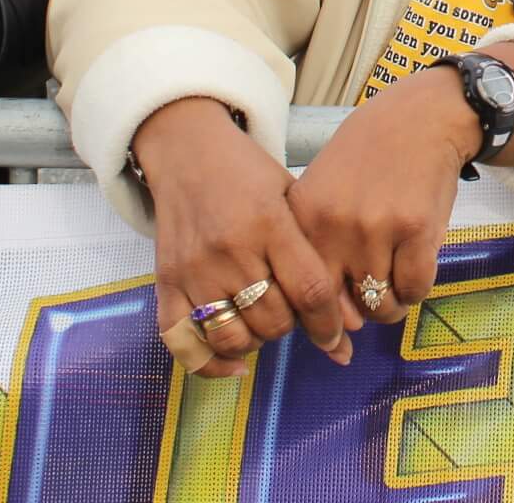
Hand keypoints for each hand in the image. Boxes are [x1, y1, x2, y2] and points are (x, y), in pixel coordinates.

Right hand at [135, 98, 357, 374]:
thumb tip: (347, 325)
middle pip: (274, 321)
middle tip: (291, 309)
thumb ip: (315, 252)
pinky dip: (211, 362)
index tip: (338, 340)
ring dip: (257, 342)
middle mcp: (230, 249)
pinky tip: (235, 362)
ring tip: (262, 322)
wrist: (186, 151)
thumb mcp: (291, 195)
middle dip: (293, 327)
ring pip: (234, 338)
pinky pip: (184, 343)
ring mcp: (194, 269)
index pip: (310, 291)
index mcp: (270, 223)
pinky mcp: (165, 283)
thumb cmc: (248, 173)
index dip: (329, 325)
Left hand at [287, 69, 482, 325]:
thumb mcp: (325, 192)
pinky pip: (416, 290)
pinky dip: (417, 290)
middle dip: (355, 320)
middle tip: (367, 306)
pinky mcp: (417, 230)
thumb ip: (319, 253)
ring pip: (381, 306)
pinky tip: (415, 268)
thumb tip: (337, 326)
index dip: (319, 325)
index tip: (333, 336)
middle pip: (341, 310)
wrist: (421, 118)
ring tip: (393, 282)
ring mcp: (377, 229)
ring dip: (390, 305)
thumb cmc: (368, 158)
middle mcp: (335, 227)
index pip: (302, 295)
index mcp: (306, 218)